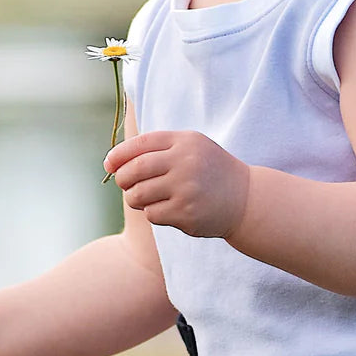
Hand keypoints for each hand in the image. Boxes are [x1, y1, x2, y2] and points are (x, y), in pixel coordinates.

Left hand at [104, 130, 249, 238]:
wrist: (245, 199)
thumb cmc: (210, 172)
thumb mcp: (191, 148)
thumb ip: (158, 148)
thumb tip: (112, 162)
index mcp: (185, 142)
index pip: (140, 144)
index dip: (118, 155)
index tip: (109, 164)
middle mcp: (186, 162)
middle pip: (134, 170)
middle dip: (123, 179)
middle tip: (124, 184)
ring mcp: (186, 189)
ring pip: (139, 194)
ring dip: (135, 198)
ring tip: (144, 198)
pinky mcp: (186, 213)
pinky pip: (152, 214)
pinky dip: (153, 213)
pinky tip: (167, 209)